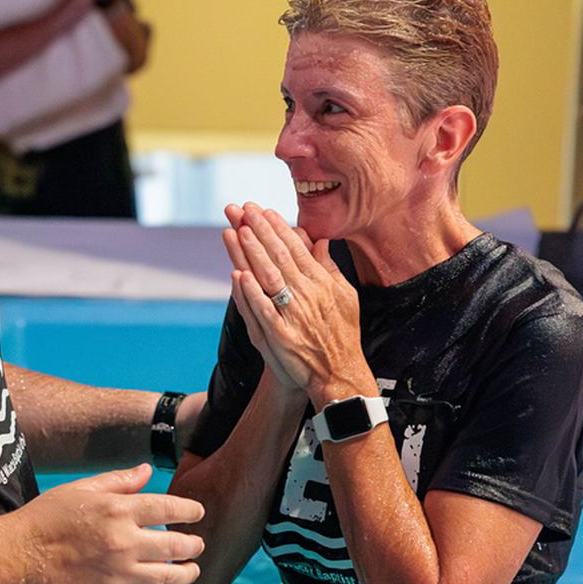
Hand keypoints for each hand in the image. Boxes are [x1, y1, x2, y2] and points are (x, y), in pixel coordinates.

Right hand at [14, 463, 204, 583]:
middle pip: (175, 545)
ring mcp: (118, 573)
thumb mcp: (81, 490)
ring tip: (192, 571)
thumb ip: (118, 482)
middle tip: (197, 545)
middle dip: (193, 545)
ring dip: (188, 574)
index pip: (168, 509)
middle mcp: (123, 542)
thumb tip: (147, 471)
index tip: (198, 513)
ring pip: (169, 577)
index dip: (189, 511)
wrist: (16, 556)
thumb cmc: (45, 518)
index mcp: (117, 510)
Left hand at [223, 203, 373, 401]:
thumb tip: (319, 240)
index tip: (262, 210)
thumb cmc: (340, 334)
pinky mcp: (280, 337)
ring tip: (238, 230)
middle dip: (260, 231)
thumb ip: (329, 268)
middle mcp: (307, 296)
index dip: (278, 228)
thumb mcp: (345, 296)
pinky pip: (263, 311)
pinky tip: (237, 275)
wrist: (338, 374)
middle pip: (279, 258)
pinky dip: (250, 294)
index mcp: (321, 284)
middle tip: (242, 209)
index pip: (296, 249)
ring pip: (269, 278)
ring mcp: (293, 316)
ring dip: (252, 253)